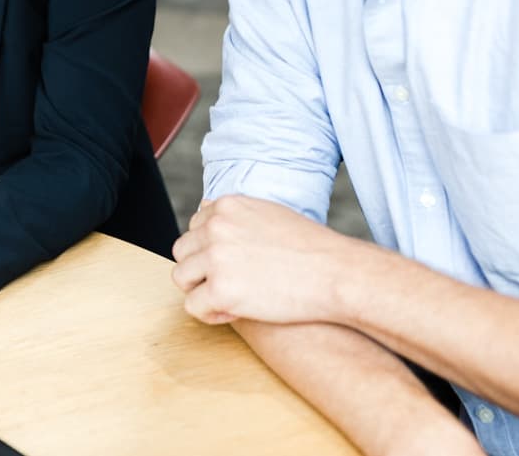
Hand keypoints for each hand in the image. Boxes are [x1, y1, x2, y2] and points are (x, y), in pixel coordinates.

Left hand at [171, 195, 361, 324]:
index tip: (231, 265)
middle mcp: (216, 227)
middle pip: (183, 252)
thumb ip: (236, 214)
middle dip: (200, 271)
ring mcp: (216, 257)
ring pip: (181, 278)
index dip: (209, 250)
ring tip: (230, 299)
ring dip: (202, 291)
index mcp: (227, 205)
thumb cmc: (311, 249)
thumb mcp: (270, 214)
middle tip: (228, 286)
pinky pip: (193, 306)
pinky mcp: (222, 290)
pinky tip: (233, 312)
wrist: (336, 273)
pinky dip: (209, 314)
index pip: (194, 227)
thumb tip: (206, 206)